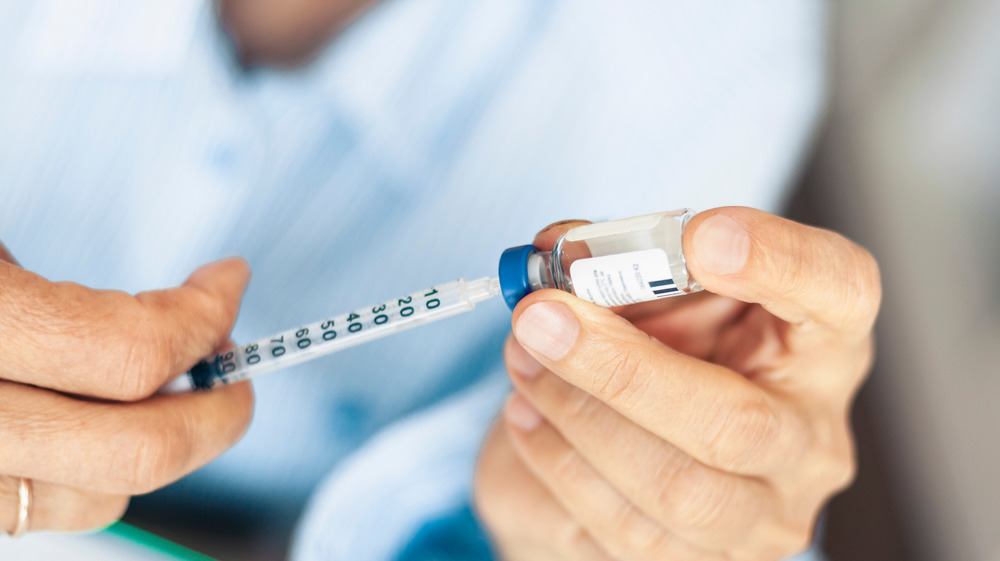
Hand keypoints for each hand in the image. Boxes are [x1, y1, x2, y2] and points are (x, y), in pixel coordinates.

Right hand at [0, 241, 252, 533]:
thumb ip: (65, 294)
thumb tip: (190, 309)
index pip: (131, 353)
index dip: (204, 317)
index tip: (227, 282)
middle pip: (140, 449)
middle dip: (217, 407)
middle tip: (233, 362)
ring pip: (105, 496)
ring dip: (164, 439)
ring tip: (170, 386)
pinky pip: (55, 508)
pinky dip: (104, 467)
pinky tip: (103, 416)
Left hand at [475, 207, 879, 559]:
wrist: (620, 457)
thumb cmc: (652, 355)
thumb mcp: (650, 292)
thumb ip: (617, 262)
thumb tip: (556, 250)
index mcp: (819, 344)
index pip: (842, 293)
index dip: (782, 262)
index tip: (701, 235)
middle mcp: (810, 439)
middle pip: (738, 423)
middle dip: (621, 368)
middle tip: (541, 316)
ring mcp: (766, 517)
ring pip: (678, 489)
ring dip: (576, 415)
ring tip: (522, 358)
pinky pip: (626, 528)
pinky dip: (559, 463)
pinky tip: (527, 415)